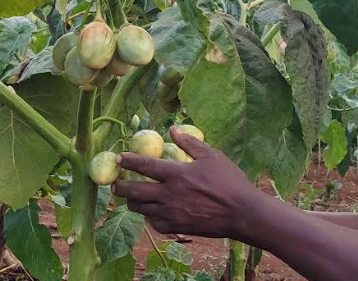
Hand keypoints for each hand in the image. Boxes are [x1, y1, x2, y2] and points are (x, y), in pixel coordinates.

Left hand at [112, 128, 261, 238]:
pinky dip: (150, 217)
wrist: (242, 213)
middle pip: (134, 192)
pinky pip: (155, 223)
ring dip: (132, 202)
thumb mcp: (212, 156)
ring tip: (130, 198)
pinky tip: (152, 212)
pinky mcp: (177, 227)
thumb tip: (173, 130)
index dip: (128, 161)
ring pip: (141, 209)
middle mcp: (169, 195)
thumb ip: (190, 143)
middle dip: (120, 187)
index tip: (118, 158)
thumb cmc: (230, 181)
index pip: (144, 165)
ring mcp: (171, 213)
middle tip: (115, 184)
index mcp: (176, 174)